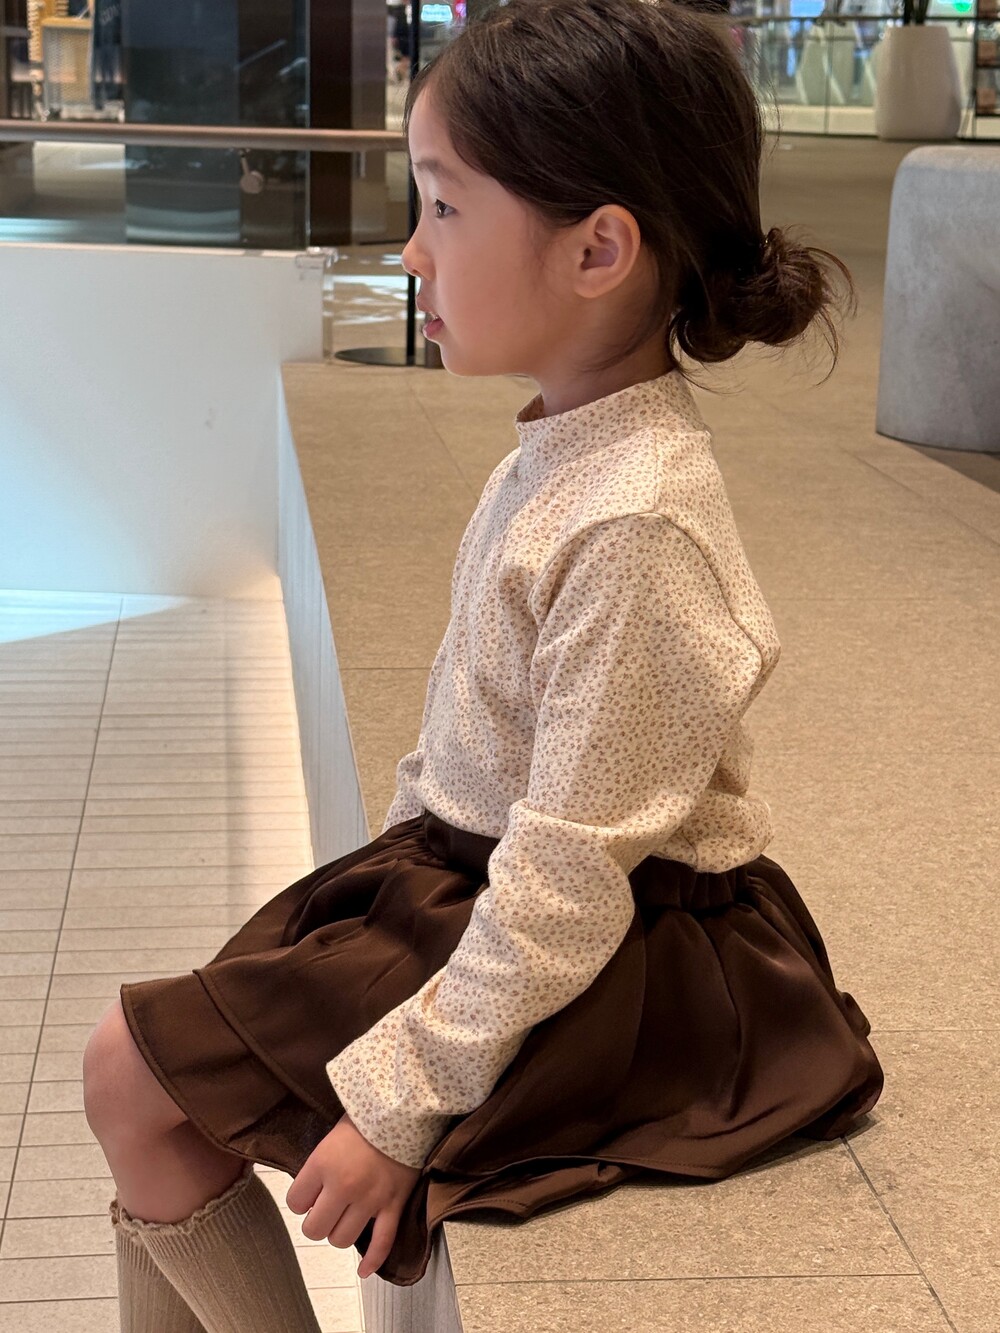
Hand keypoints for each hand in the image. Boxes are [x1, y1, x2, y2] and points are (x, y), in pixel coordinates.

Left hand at [285, 1113, 420, 1278]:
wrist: (407, 1108)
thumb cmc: (367, 1116)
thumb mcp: (333, 1133)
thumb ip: (320, 1163)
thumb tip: (310, 1189)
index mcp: (323, 1163)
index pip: (295, 1202)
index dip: (300, 1201)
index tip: (309, 1194)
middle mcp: (343, 1186)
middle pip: (315, 1229)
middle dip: (317, 1222)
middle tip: (325, 1209)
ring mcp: (369, 1199)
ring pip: (342, 1239)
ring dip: (341, 1233)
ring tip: (345, 1219)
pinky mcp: (393, 1205)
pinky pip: (381, 1243)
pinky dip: (372, 1261)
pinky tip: (363, 1270)